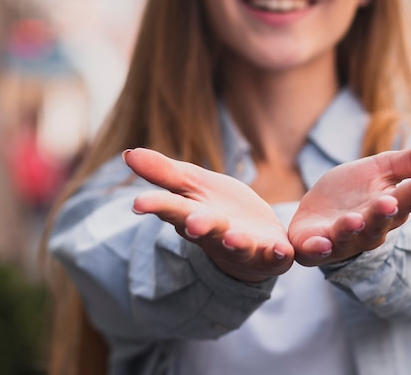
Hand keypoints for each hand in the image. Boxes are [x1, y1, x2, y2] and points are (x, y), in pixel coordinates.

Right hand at [122, 148, 293, 282]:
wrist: (255, 237)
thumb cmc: (219, 209)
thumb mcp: (194, 185)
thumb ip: (164, 172)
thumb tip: (127, 153)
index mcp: (193, 214)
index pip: (172, 208)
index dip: (157, 205)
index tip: (139, 202)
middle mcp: (215, 234)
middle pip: (204, 228)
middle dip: (198, 225)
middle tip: (192, 222)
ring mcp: (243, 246)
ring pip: (237, 245)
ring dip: (236, 242)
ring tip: (233, 237)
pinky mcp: (270, 254)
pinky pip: (275, 256)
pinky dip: (279, 255)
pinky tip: (284, 251)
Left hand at [287, 143, 410, 265]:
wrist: (315, 209)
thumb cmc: (354, 191)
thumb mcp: (382, 168)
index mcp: (389, 208)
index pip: (405, 200)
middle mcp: (369, 229)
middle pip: (379, 221)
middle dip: (384, 213)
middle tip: (390, 201)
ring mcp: (341, 240)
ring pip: (349, 237)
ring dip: (352, 230)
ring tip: (354, 219)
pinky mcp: (313, 246)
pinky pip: (314, 251)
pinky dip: (317, 249)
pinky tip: (318, 243)